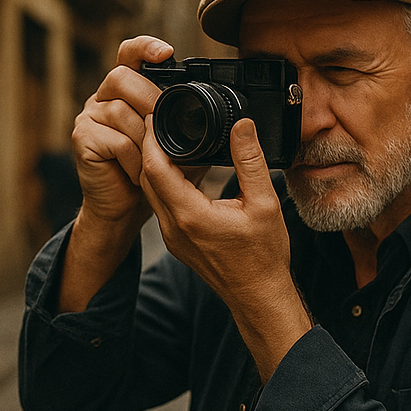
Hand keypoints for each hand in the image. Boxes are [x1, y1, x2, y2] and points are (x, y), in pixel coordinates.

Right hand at [73, 36, 210, 227]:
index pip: (129, 53)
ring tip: (154, 160)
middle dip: (149, 99)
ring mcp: (89, 117)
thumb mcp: (180, 144)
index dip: (145, 47)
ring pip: (118, 110)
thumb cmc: (152, 172)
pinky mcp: (81, 139)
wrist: (125, 207)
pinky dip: (133, 159)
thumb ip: (192, 124)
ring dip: (144, 138)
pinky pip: (114, 140)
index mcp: (126, 91)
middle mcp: (103, 97)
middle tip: (165, 123)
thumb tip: (231, 117)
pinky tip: (139, 174)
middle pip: (121, 77)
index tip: (167, 52)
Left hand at [139, 115, 309, 378]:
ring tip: (166, 138)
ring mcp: (171, 236)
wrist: (257, 295)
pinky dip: (163, 182)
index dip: (150, 138)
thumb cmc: (263, 256)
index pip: (156, 168)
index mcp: (190, 215)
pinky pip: (160, 204)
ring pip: (151, 191)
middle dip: (148, 146)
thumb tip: (241, 125)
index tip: (155, 115)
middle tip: (157, 120)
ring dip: (154, 164)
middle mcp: (173, 226)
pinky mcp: (176, 241)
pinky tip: (177, 169)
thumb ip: (250, 161)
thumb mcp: (264, 203)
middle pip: (147, 177)